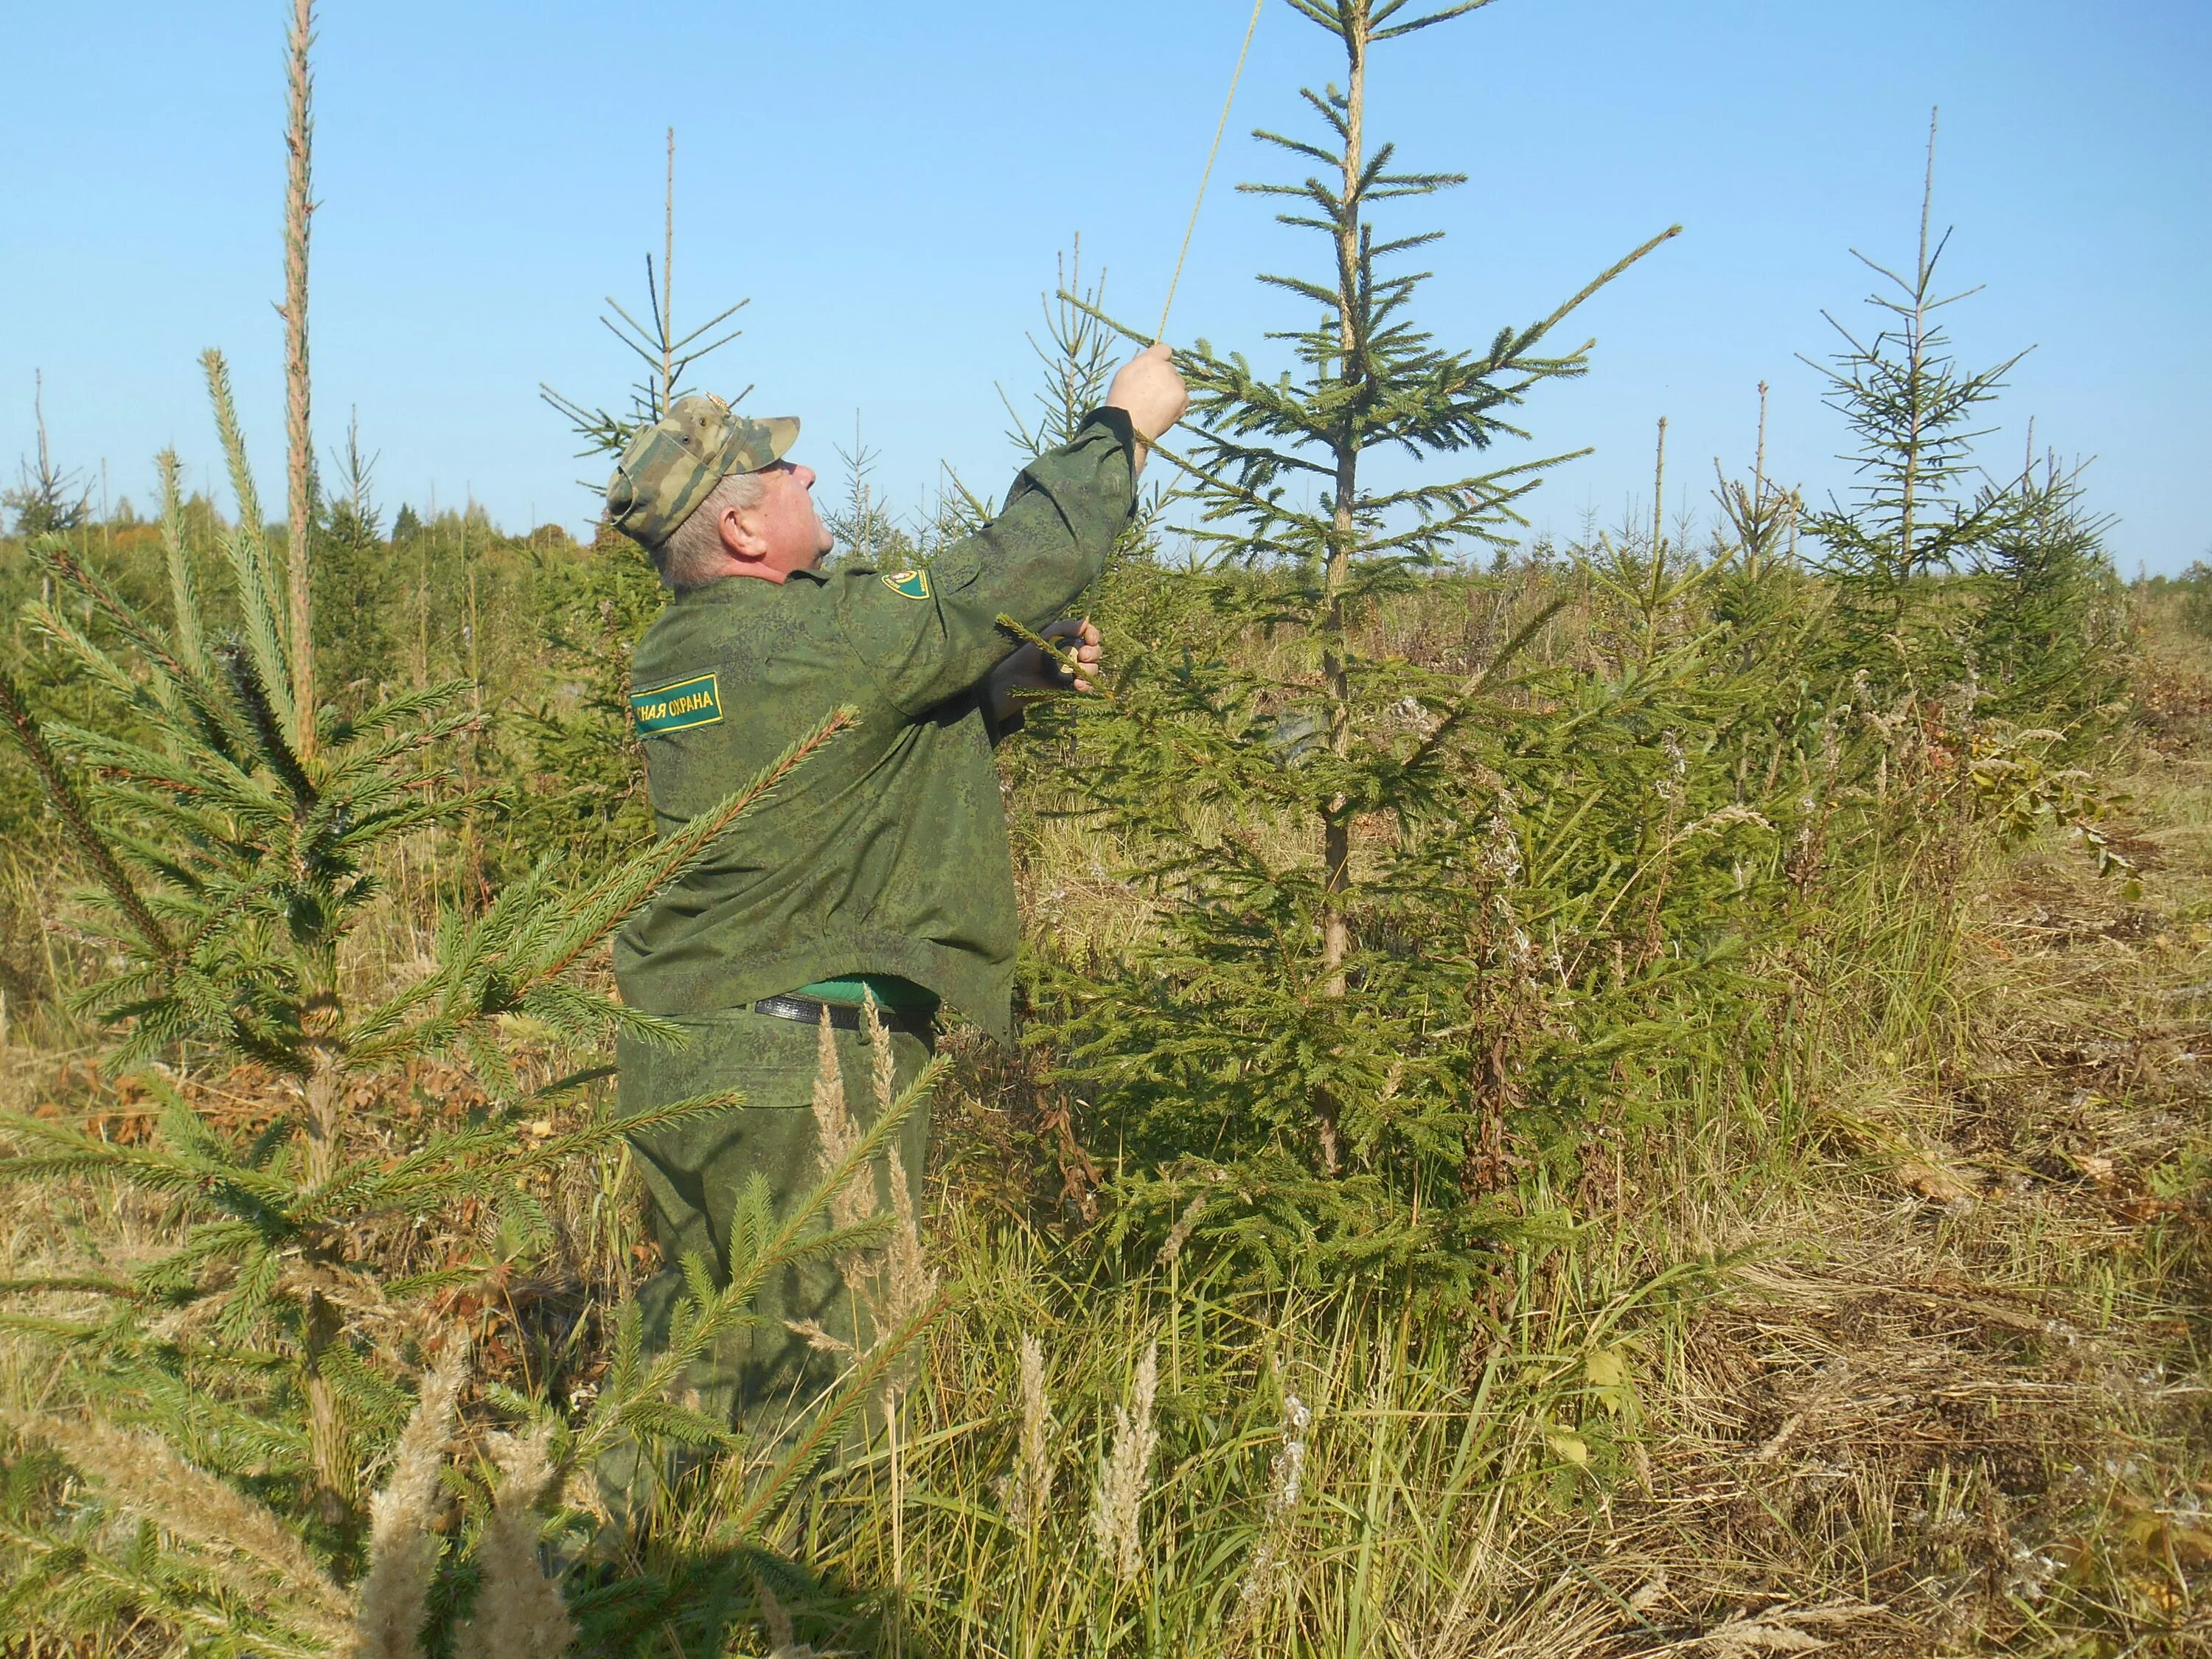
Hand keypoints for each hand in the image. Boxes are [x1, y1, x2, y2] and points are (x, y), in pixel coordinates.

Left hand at [990, 618, 1101, 721]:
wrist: (1018, 676)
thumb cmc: (1030, 651)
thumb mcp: (1047, 634)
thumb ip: (1066, 627)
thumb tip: (1085, 623)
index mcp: (1072, 639)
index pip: (1091, 635)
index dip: (1093, 635)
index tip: (1089, 638)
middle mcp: (1077, 653)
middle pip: (1096, 651)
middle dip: (1092, 652)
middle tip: (1082, 655)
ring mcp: (1076, 670)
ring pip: (1093, 668)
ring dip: (1090, 669)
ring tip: (1078, 672)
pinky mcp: (1073, 685)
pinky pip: (1087, 685)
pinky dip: (1085, 685)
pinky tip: (1077, 684)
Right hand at [1105, 342, 1187, 467]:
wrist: (1131, 425)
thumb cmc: (1122, 401)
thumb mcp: (1125, 375)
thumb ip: (1141, 364)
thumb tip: (1151, 361)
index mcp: (1150, 360)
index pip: (1164, 349)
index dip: (1161, 358)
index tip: (1156, 367)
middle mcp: (1166, 368)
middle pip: (1170, 369)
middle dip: (1164, 377)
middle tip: (1151, 393)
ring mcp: (1176, 384)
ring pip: (1178, 383)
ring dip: (1171, 390)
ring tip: (1156, 405)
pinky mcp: (1183, 398)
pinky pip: (1184, 397)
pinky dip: (1177, 403)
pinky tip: (1163, 411)